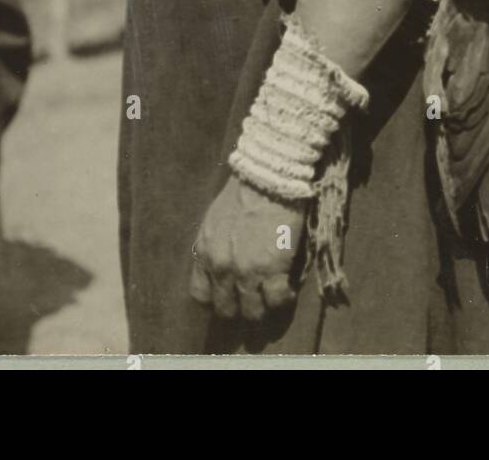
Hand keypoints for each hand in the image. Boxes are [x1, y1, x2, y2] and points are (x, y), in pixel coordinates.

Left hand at [189, 175, 305, 322]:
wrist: (267, 176)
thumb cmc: (243, 191)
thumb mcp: (214, 220)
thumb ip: (214, 247)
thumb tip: (221, 266)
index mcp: (204, 253)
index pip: (201, 296)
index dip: (216, 299)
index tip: (228, 296)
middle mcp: (221, 267)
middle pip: (226, 310)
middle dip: (240, 308)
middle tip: (254, 300)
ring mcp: (246, 272)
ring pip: (253, 312)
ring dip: (263, 309)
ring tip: (272, 299)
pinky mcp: (272, 270)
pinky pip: (277, 301)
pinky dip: (283, 300)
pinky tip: (288, 290)